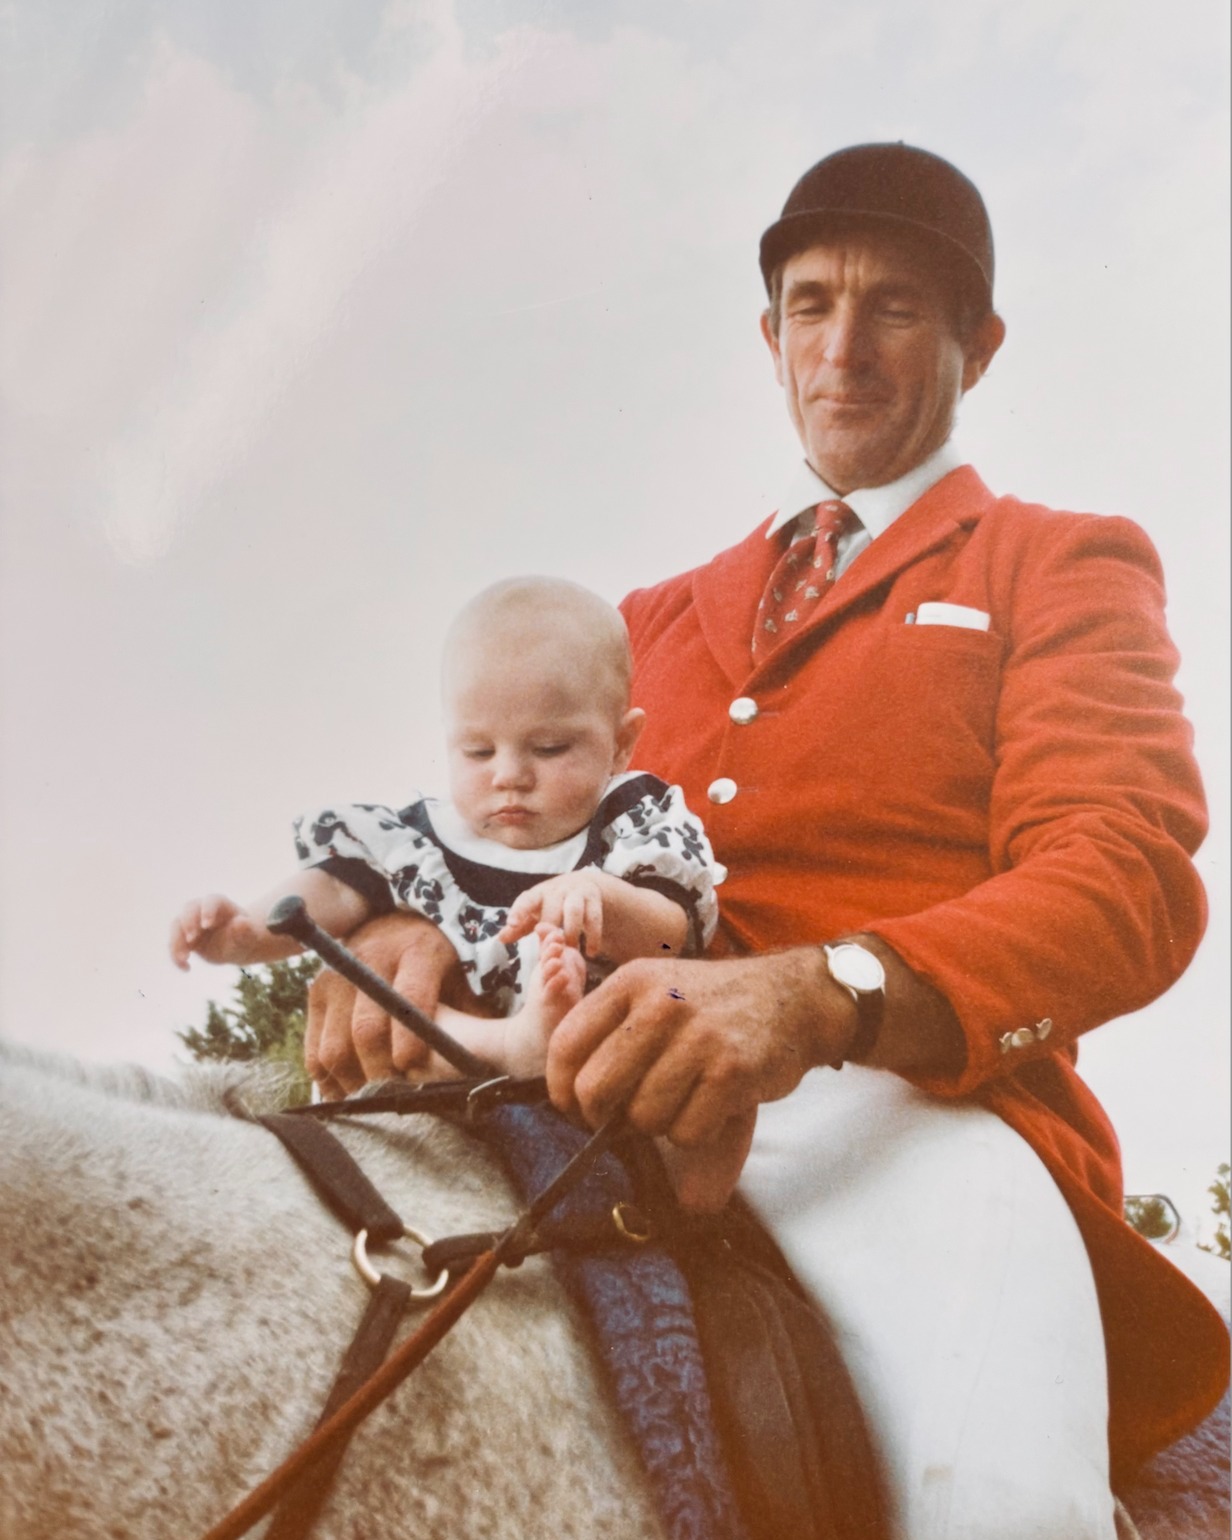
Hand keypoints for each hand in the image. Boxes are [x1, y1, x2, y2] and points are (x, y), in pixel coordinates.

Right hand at [169, 894, 265, 969]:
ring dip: (176, 941)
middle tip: (191, 939)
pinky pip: (174, 944)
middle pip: (189, 909)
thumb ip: (245, 929)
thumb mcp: (248, 935)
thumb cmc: (245, 937)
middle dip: (188, 923)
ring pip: (176, 926)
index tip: (207, 926)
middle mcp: (202, 910)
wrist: (237, 946)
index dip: (207, 911)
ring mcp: (191, 923)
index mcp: (220, 904)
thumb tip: (241, 922)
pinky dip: (176, 956)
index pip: (211, 901)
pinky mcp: (183, 937)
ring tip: (184, 958)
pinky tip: (187, 968)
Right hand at [304, 912, 472, 1096]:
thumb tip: (481, 1062)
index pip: (406, 1002)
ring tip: (373, 1097)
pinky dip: (328, 1078)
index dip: (409, 1042)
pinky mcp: (317, 992)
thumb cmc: (438, 961)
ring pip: (335, 1046)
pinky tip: (346, 1092)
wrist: (395, 925)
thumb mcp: (462, 975)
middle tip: (396, 1092)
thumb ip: (470, 1015)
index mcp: (417, 952)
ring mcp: (337, 976)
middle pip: (365, 1030)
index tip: (414, 1068)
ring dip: (353, 1081)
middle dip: (381, 1071)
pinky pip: (314, 1048)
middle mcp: (371, 960)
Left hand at [499, 871, 608, 953]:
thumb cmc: (553, 904)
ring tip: (571, 950)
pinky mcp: (593, 899)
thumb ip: (519, 927)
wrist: (585, 885)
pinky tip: (591, 952)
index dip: (519, 911)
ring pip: (574, 910)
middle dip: (550, 927)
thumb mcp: (536, 912)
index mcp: (539, 894)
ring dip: (572, 931)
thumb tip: (500, 939)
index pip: (526, 900)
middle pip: (552, 907)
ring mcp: (576, 893)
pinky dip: (593, 936)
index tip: (512, 923)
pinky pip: (594, 917)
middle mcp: (557, 890)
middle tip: (550, 947)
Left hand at [546, 948, 849, 1146]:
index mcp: (630, 982)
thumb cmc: (712, 1006)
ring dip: (658, 1124)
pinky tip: (712, 1105)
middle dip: (604, 1118)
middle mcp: (659, 1005)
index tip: (576, 1108)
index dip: (561, 1089)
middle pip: (595, 1091)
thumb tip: (569, 1102)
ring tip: (683, 1099)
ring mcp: (698, 1037)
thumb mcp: (656, 991)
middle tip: (627, 1117)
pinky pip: (686, 1132)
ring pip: (642, 1118)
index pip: (565, 1045)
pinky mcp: (732, 1071)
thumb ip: (611, 1031)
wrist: (793, 996)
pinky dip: (695, 1132)